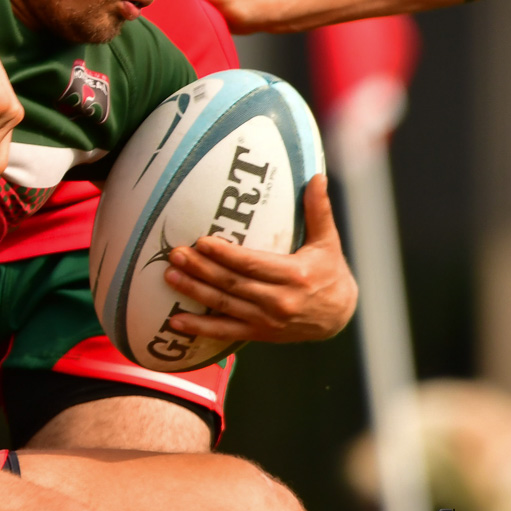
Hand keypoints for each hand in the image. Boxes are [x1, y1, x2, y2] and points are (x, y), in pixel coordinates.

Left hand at [160, 175, 356, 343]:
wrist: (339, 317)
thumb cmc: (329, 273)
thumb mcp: (328, 242)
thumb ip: (318, 211)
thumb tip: (317, 177)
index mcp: (295, 275)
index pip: (253, 264)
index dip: (225, 255)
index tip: (202, 241)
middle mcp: (279, 300)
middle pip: (232, 284)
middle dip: (201, 269)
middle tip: (176, 255)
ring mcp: (267, 321)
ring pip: (224, 305)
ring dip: (194, 292)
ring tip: (170, 277)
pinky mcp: (259, 333)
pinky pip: (225, 332)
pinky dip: (200, 328)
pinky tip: (176, 321)